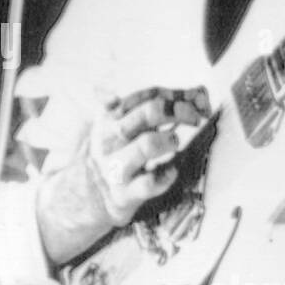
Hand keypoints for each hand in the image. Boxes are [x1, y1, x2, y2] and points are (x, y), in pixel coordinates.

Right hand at [37, 86, 210, 265]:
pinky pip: (150, 183)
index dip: (177, 94)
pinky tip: (170, 171)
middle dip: (179, 111)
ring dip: (169, 140)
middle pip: (150, 112)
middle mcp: (111, 137)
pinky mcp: (124, 193)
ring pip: (147, 145)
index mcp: (111, 116)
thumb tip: (199, 91)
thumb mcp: (122, 123)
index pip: (149, 95)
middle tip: (195, 119)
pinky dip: (167, 175)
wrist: (85, 193)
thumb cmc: (115, 153)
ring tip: (174, 143)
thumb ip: (161, 106)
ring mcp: (116, 165)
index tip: (197, 100)